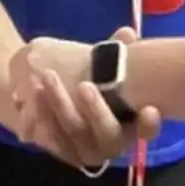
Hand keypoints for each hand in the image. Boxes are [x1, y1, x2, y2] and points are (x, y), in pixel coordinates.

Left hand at [10, 28, 162, 167]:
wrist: (58, 103)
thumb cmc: (94, 84)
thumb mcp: (106, 70)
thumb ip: (116, 56)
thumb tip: (127, 33)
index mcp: (132, 126)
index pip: (146, 131)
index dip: (149, 125)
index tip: (150, 109)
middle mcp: (111, 144)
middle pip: (107, 133)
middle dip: (96, 110)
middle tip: (84, 86)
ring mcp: (86, 152)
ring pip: (75, 134)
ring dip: (61, 107)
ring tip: (46, 81)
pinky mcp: (61, 152)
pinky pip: (51, 139)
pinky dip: (42, 116)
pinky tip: (33, 96)